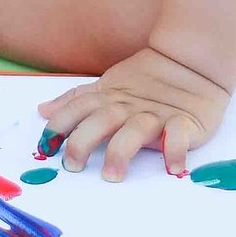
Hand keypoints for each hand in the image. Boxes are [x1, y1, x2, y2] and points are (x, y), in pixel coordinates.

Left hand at [37, 47, 232, 181]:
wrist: (192, 61)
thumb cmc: (146, 80)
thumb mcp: (106, 86)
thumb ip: (75, 101)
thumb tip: (43, 112)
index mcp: (108, 97)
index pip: (78, 108)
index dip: (60, 125)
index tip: (45, 146)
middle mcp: (128, 107)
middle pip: (101, 120)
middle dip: (84, 140)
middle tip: (72, 165)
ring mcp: (156, 115)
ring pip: (135, 130)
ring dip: (121, 151)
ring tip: (112, 175)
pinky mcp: (184, 122)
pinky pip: (179, 136)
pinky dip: (176, 150)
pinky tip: (172, 167)